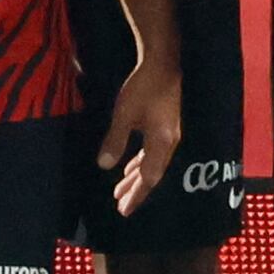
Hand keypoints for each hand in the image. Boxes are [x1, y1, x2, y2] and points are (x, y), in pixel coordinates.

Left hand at [97, 53, 183, 215]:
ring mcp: (169, 135)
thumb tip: (104, 166)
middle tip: (120, 205)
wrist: (164, 64)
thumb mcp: (125, 115)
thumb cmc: (144, 88)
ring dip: (136, 177)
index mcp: (161, 144)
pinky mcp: (166, 126)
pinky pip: (153, 153)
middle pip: (152, 174)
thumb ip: (115, 141)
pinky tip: (131, 166)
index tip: (123, 210)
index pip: (148, 178)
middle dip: (135, 190)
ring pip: (152, 163)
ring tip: (121, 190)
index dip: (136, 195)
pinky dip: (141, 163)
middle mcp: (168, 143)